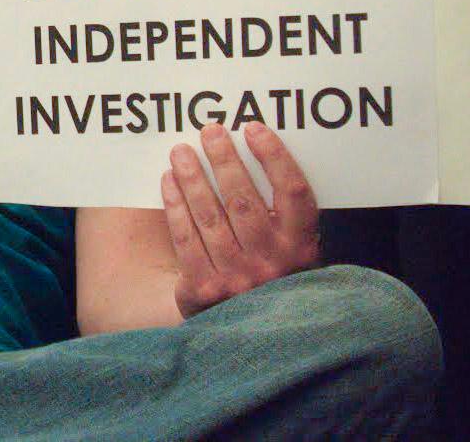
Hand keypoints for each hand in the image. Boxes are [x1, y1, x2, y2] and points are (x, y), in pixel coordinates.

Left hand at [161, 122, 319, 318]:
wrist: (256, 339)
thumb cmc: (273, 277)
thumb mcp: (295, 251)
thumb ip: (284, 214)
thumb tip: (255, 149)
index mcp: (301, 249)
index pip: (293, 193)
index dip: (274, 157)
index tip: (253, 129)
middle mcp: (272, 264)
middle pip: (243, 199)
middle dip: (224, 159)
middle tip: (209, 130)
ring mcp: (237, 278)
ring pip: (209, 215)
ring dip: (192, 177)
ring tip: (181, 151)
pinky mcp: (203, 289)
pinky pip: (184, 237)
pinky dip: (175, 205)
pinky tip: (168, 181)